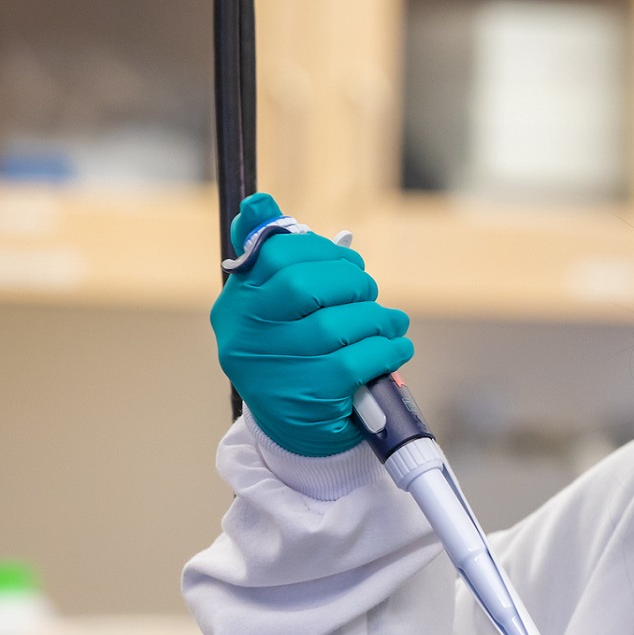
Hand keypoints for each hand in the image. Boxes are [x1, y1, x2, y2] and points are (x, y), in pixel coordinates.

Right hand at [211, 193, 413, 455]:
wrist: (297, 432)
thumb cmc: (294, 357)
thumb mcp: (276, 310)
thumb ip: (273, 258)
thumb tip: (260, 202)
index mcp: (237, 305)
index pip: (276, 255)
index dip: (321, 251)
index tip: (347, 262)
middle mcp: (245, 336)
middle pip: (304, 286)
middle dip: (351, 282)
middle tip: (369, 292)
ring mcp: (274, 370)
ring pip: (336, 325)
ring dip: (376, 319)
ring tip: (391, 324)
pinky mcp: (307, 397)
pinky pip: (355, 361)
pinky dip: (386, 350)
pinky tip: (396, 348)